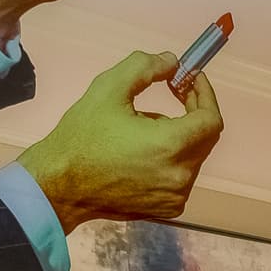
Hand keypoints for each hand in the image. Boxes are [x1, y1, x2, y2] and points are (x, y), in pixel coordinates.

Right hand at [17, 50, 222, 234]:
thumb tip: (172, 62)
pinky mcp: (167, 208)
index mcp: (170, 147)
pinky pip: (181, 174)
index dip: (205, 94)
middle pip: (205, 137)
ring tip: (144, 124)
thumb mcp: (108, 89)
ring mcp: (175, 196)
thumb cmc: (81, 137)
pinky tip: (143, 150)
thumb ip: (145, 67)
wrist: (59, 186)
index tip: (191, 78)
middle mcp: (179, 176)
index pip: (211, 119)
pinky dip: (172, 157)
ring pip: (193, 155)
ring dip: (180, 134)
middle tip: (175, 90)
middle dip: (193, 110)